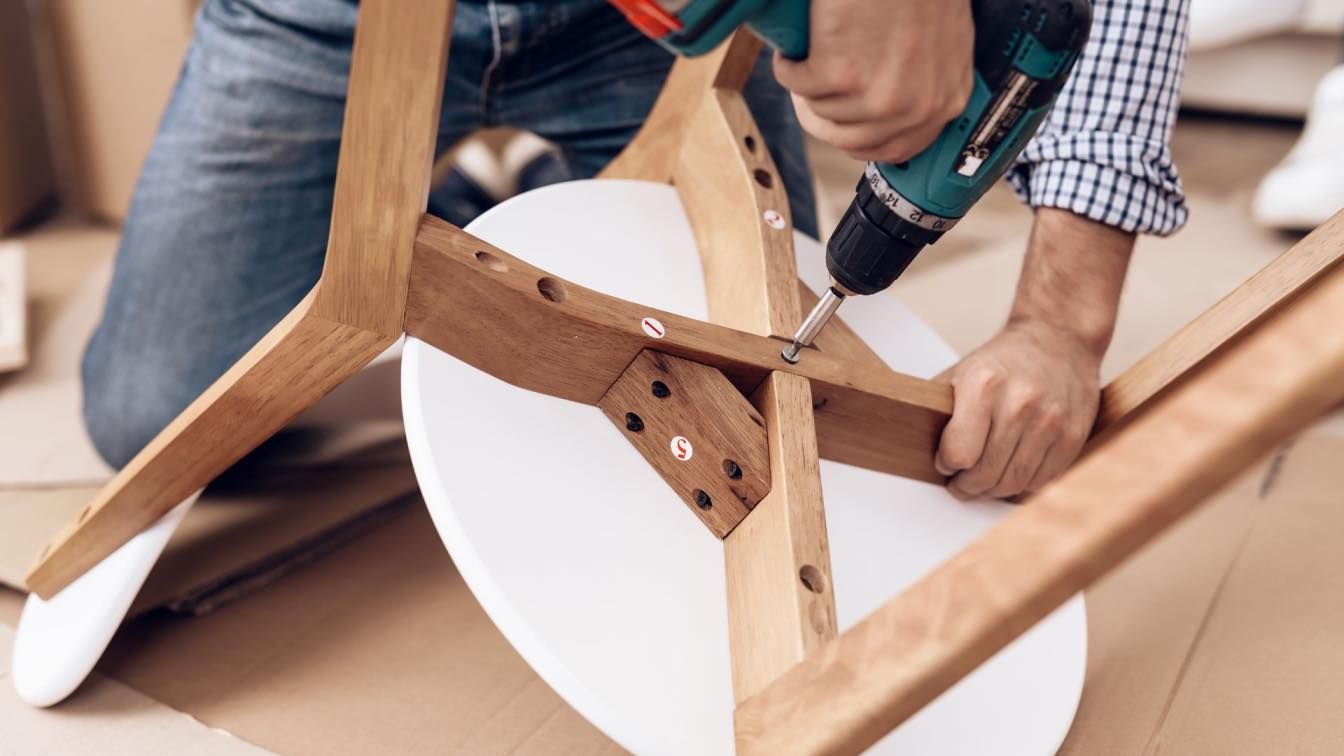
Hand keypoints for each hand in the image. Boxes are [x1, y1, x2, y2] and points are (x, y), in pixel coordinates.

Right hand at [773, 0, 973, 162]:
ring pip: (820, 113)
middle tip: (812, 90)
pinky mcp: (839, 75)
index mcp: (946, 99)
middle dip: (824, 116)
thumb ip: (925, 80)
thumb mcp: (941, 41)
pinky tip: (794, 50)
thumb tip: (889, 108)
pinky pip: (796, 84)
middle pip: (850, 139)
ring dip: (806, 88)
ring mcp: (878, 96)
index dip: (861, 138)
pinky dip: (789, 65)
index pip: (897, 149)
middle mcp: (915, 106)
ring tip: (808, 58)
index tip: (842, 124)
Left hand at [933, 208, 1135, 498]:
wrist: (1059, 338)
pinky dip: (1023, 486)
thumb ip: (944, 410)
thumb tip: (915, 446)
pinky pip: (1043, 479)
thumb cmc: (1005, 360)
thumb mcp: (963, 373)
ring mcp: (1050, 420)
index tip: (945, 464)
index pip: (959, 452)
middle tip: (960, 486)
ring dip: (993, 492)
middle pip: (987, 473)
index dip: (947, 464)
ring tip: (983, 485)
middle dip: (967, 487)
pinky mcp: (1074, 434)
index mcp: (984, 385)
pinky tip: (1011, 477)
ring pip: (1014, 482)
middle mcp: (1020, 403)